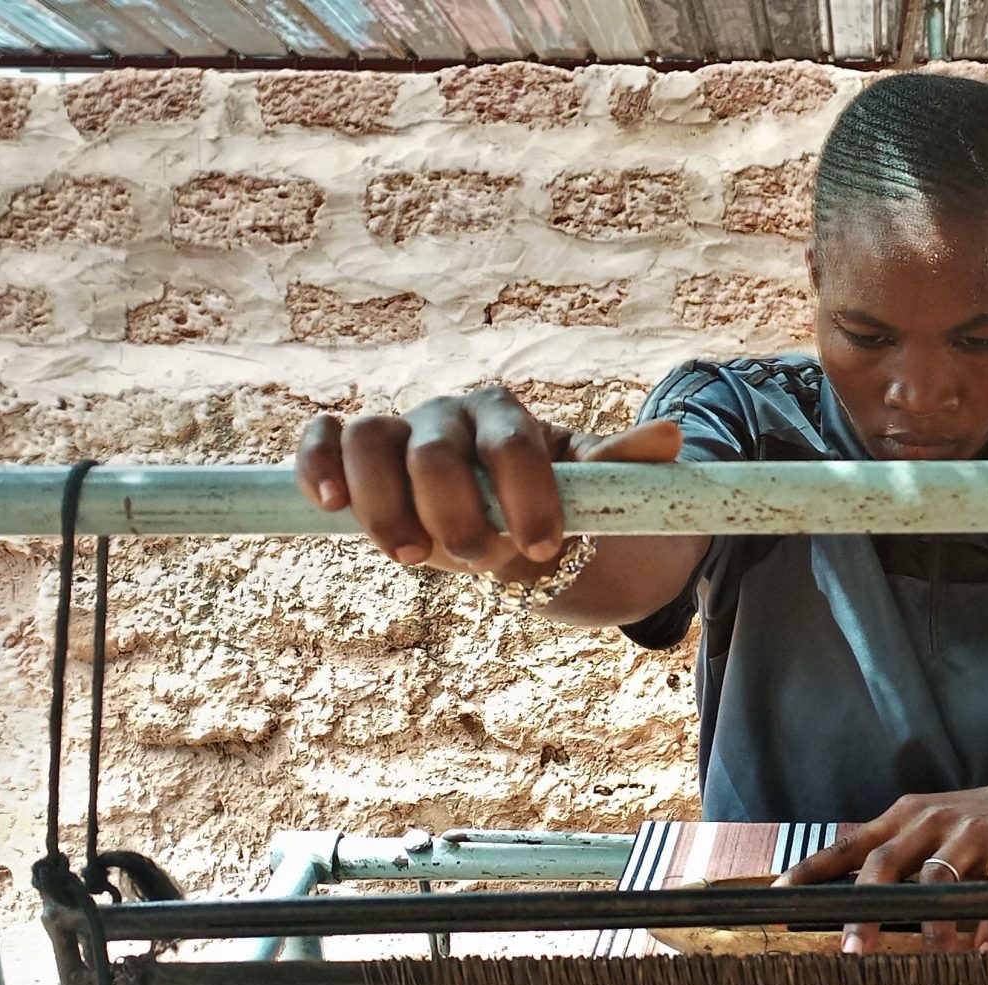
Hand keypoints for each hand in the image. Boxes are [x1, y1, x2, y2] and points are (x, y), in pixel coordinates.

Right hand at [293, 385, 681, 578]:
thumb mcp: (594, 494)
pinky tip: (330, 506)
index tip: (544, 545)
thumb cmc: (554, 507)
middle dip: (455, 513)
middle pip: (432, 449)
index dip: (523, 493)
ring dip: (384, 504)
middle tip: (483, 563)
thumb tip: (670, 439)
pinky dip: (317, 465)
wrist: (512, 529)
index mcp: (508, 417)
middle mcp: (448, 417)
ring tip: (416, 559)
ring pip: (368, 440)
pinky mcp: (357, 458)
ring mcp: (398, 433)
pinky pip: (323, 440)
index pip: (509, 443)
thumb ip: (620, 469)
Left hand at [774, 769, 987, 952]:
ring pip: (941, 879)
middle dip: (866, 910)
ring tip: (930, 960)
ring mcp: (972, 834)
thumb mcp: (930, 826)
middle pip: (886, 865)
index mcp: (903, 818)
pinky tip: (984, 951)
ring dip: (932, 924)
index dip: (810, 873)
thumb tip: (844, 901)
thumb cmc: (981, 822)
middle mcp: (931, 822)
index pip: (846, 847)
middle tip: (853, 951)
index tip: (777, 900)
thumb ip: (892, 855)